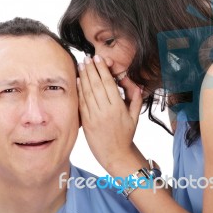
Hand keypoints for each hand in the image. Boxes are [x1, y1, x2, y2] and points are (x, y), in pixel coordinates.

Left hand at [77, 55, 143, 169]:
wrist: (115, 155)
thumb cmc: (126, 134)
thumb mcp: (134, 116)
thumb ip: (135, 98)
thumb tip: (134, 83)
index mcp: (118, 108)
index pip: (108, 83)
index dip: (102, 69)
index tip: (98, 59)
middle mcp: (105, 111)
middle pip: (96, 85)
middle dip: (91, 69)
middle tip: (87, 58)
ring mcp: (94, 116)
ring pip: (87, 92)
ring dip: (83, 77)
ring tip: (81, 65)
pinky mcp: (86, 122)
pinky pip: (82, 103)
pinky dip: (79, 90)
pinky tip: (77, 80)